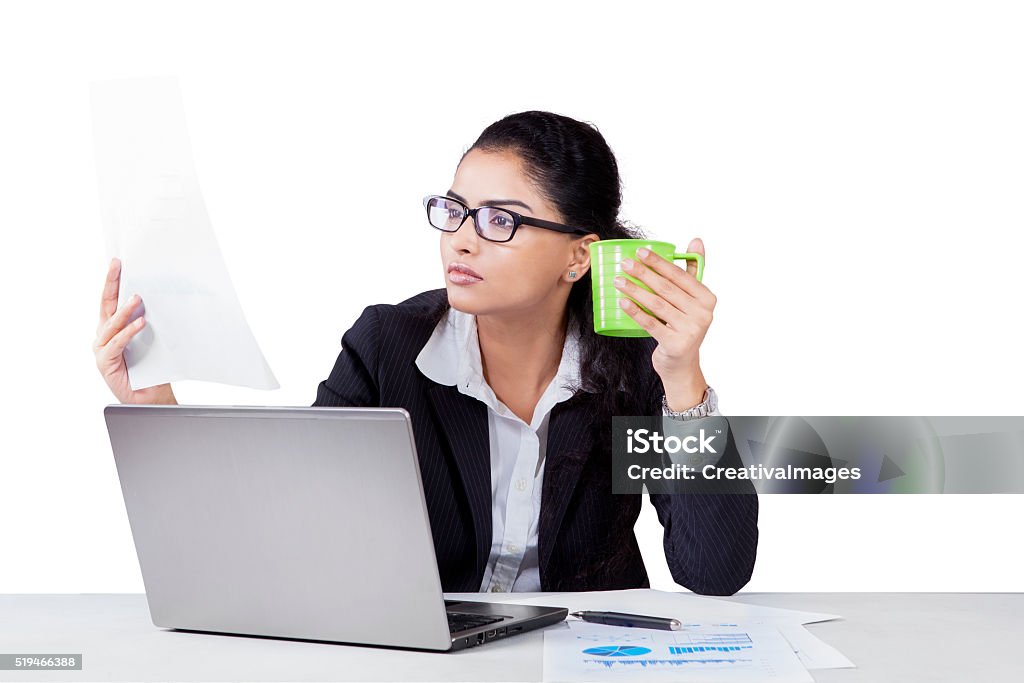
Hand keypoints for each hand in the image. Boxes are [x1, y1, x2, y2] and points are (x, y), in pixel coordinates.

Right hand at [92, 257, 175, 404]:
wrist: (152, 394)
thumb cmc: (152, 367)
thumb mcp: (152, 338)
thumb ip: (148, 319)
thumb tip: (161, 297)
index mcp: (113, 327)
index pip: (112, 300)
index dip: (113, 280)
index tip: (118, 262)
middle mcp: (104, 335)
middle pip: (106, 305)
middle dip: (111, 284)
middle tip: (118, 266)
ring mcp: (102, 348)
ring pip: (112, 324)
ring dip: (125, 310)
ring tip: (137, 298)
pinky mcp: (105, 362)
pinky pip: (117, 343)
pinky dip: (128, 332)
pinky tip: (141, 324)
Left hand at [613, 237, 715, 408]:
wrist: (682, 365)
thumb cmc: (683, 326)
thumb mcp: (692, 301)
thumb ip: (692, 272)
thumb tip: (696, 240)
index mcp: (707, 298)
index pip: (680, 276)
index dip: (660, 262)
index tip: (640, 251)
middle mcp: (702, 314)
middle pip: (667, 289)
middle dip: (644, 274)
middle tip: (625, 264)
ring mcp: (690, 330)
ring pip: (657, 304)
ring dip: (635, 290)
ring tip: (618, 281)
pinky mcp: (676, 344)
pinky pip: (651, 324)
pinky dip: (635, 312)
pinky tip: (622, 302)